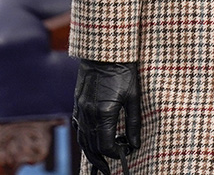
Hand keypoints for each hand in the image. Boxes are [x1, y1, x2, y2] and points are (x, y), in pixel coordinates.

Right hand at [73, 59, 141, 174]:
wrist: (105, 51)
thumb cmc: (124, 70)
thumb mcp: (133, 95)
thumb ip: (133, 122)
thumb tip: (135, 144)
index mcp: (104, 113)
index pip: (106, 145)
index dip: (115, 153)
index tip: (125, 152)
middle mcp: (89, 114)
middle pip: (91, 147)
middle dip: (100, 160)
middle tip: (108, 170)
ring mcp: (81, 109)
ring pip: (82, 139)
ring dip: (90, 153)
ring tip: (99, 163)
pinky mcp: (78, 104)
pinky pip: (79, 128)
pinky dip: (84, 140)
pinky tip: (90, 142)